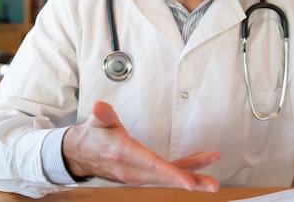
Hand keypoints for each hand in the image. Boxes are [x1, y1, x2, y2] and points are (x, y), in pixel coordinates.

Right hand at [63, 101, 219, 191]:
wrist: (80, 155)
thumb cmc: (92, 136)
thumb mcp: (95, 122)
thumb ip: (102, 115)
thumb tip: (99, 108)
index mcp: (124, 154)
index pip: (152, 166)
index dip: (172, 174)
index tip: (189, 183)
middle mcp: (133, 169)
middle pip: (166, 176)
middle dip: (191, 180)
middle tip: (212, 184)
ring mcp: (139, 175)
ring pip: (169, 177)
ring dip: (193, 175)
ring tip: (213, 175)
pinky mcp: (143, 174)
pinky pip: (167, 173)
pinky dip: (184, 169)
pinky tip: (199, 162)